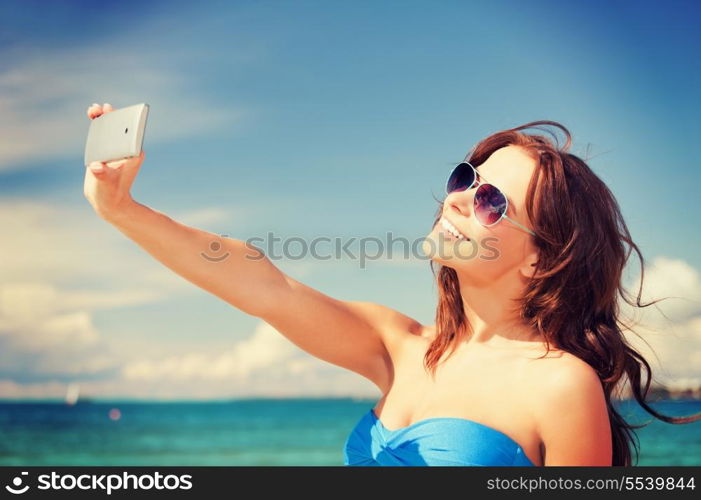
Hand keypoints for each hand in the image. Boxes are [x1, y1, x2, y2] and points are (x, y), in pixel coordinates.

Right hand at [83, 102, 144, 220]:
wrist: (107, 202)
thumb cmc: (110, 193)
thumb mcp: (105, 183)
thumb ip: (101, 173)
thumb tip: (96, 166)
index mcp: (133, 154)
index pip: (130, 134)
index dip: (123, 121)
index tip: (116, 113)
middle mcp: (127, 150)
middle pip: (121, 128)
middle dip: (112, 117)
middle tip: (104, 108)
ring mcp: (117, 150)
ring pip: (111, 129)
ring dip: (103, 118)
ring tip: (94, 109)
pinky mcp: (107, 151)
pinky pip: (103, 134)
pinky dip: (98, 125)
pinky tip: (92, 116)